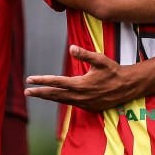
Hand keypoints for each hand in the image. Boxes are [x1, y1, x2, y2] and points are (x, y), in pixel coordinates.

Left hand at [25, 45, 139, 112]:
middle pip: (54, 95)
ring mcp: (84, 104)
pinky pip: (71, 104)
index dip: (41, 81)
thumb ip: (85, 54)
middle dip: (40, 93)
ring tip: (37, 94)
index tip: (30, 79)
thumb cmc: (114, 71)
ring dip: (49, 97)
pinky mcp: (89, 107)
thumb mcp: (101, 60)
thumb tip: (71, 48)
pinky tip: (56, 96)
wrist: (128, 87)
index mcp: (80, 84)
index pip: (56, 82)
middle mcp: (80, 96)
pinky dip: (61, 100)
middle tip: (27, 90)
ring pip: (62, 101)